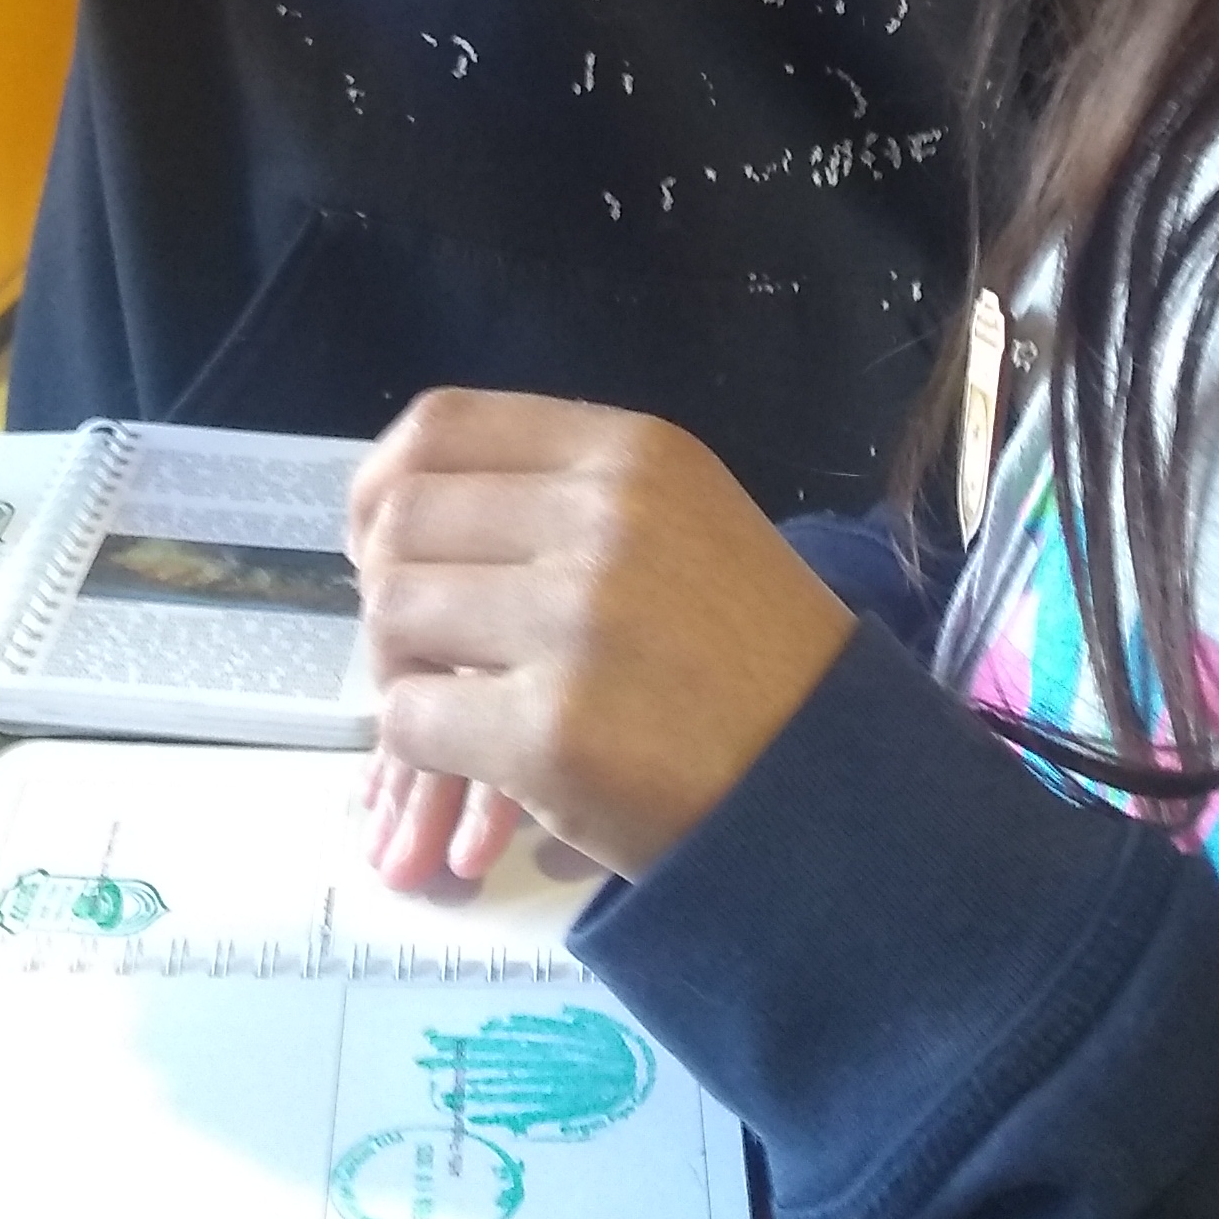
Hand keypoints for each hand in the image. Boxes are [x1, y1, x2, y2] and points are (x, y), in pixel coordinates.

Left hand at [348, 393, 853, 881]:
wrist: (834, 792)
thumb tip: (400, 510)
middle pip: (404, 520)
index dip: (386, 485)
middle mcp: (605, 518)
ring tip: (455, 704)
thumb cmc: (751, 663)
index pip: (442, 426)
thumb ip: (563, 495)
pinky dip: (419, 749)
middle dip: (390, 588)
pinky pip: (409, 720)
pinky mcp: (551, 732)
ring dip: (402, 669)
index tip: (384, 541)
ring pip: (394, 615)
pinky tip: (476, 760)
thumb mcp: (682, 524)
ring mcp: (576, 623)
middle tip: (424, 648)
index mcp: (633, 453)